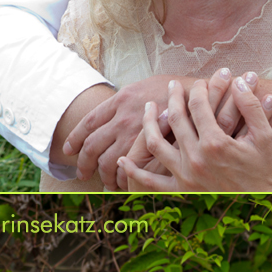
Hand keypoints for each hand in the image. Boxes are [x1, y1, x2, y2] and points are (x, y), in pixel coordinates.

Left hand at [61, 74, 179, 187]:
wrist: (203, 93)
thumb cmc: (178, 90)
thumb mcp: (146, 86)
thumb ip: (128, 100)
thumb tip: (115, 111)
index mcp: (120, 99)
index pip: (88, 122)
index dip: (75, 138)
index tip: (69, 149)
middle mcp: (123, 117)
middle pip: (92, 146)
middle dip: (84, 164)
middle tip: (82, 173)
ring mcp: (136, 134)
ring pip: (107, 162)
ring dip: (103, 176)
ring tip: (104, 184)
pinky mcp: (150, 148)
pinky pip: (128, 169)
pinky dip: (122, 179)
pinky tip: (122, 185)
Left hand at [119, 75, 271, 193]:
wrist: (263, 207)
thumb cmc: (265, 171)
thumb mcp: (266, 137)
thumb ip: (251, 107)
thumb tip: (240, 80)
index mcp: (215, 142)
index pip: (198, 106)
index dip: (197, 90)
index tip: (196, 83)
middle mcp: (195, 158)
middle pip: (175, 119)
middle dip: (173, 98)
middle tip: (172, 86)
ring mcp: (184, 176)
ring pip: (155, 143)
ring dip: (148, 123)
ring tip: (148, 108)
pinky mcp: (180, 192)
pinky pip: (150, 182)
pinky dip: (134, 172)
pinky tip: (122, 160)